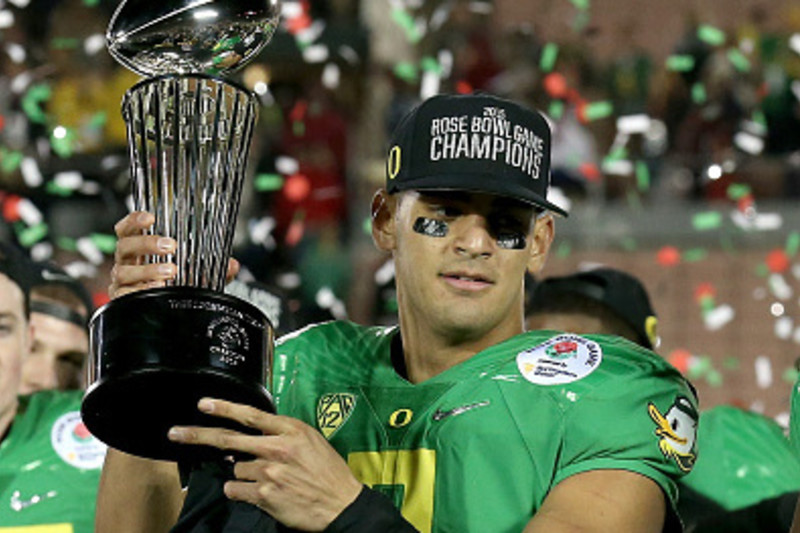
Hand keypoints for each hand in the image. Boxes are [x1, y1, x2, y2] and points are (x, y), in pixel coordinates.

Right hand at [109, 211, 239, 297]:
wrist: (165, 316)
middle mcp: (127, 263)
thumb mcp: (196, 273)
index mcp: (138, 250)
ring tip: (170, 271)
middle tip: (170, 246)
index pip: (127, 230)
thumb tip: (233, 265)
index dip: (134, 220)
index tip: (150, 217)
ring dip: (148, 269)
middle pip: (125, 246)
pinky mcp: (122, 300)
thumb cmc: (174, 285)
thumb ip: (214, 269)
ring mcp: (123, 283)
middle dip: (147, 243)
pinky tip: (157, 289)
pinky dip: (141, 290)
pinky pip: (125, 294)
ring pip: (124, 271)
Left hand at [167, 398, 362, 531]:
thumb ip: (282, 434)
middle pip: (229, 439)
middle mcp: (277, 448)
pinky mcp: (264, 495)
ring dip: (243, 475)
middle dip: (198, 435)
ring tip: (268, 480)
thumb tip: (253, 435)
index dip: (224, 408)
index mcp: (291, 430)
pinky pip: (236, 490)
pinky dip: (242, 492)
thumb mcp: (311, 441)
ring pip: (235, 470)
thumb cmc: (328, 472)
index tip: (203, 404)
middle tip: (176, 433)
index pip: (250, 415)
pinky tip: (261, 493)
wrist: (341, 503)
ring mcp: (269, 472)